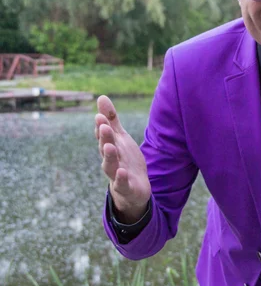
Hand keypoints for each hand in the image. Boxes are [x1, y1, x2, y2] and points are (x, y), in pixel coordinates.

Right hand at [95, 95, 150, 222]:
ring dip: (109, 155)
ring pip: (110, 164)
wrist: (134, 188)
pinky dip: (120, 178)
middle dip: (104, 137)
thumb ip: (111, 120)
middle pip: (105, 147)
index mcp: (110, 146)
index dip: (102, 126)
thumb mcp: (120, 138)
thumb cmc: (125, 159)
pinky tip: (122, 172)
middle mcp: (110, 159)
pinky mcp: (125, 186)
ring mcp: (116, 173)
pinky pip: (121, 183)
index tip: (100, 115)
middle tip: (103, 126)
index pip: (104, 135)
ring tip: (108, 146)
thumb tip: (101, 97)